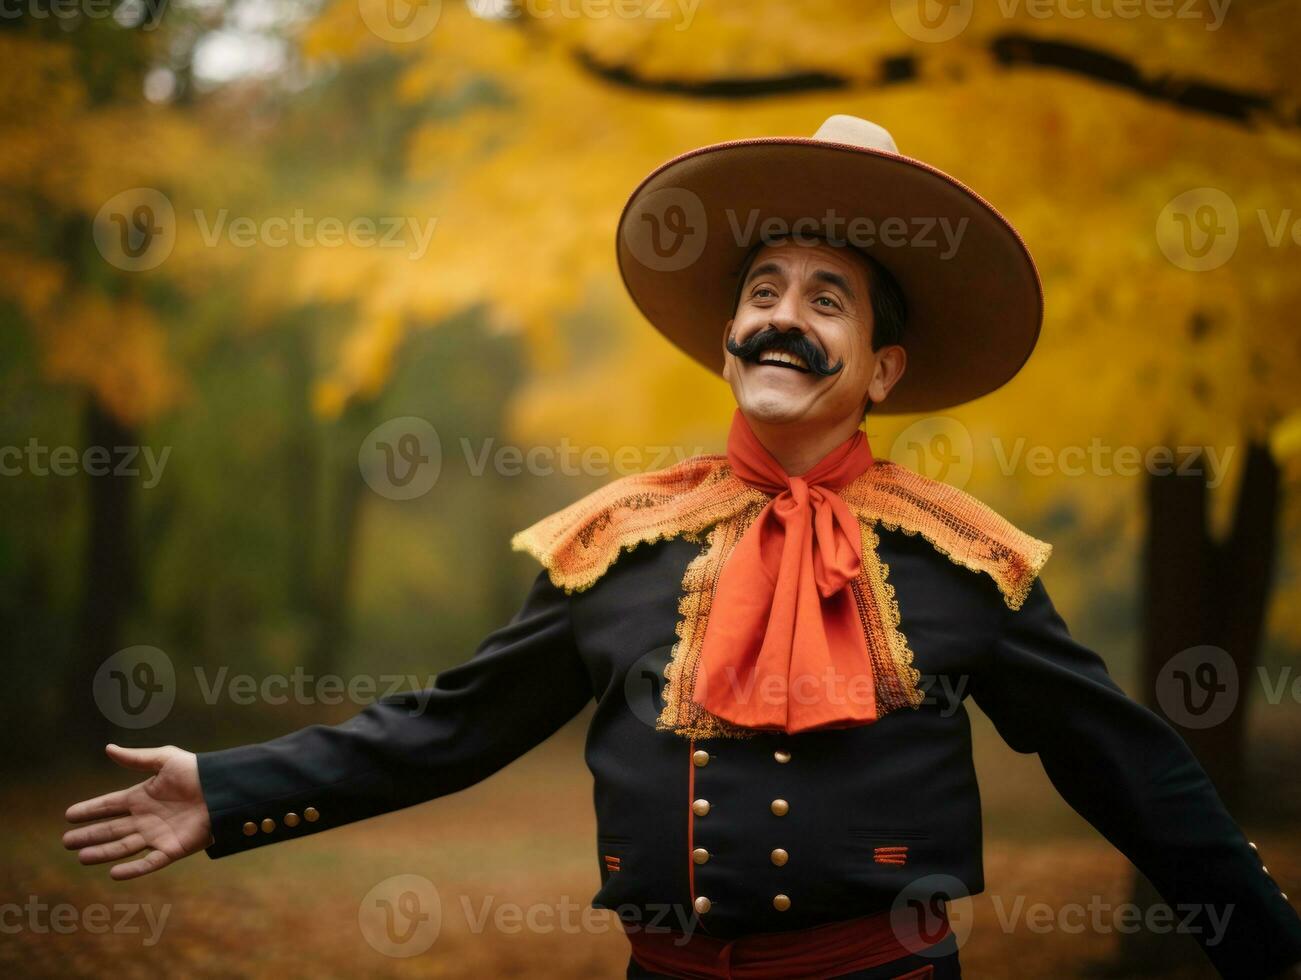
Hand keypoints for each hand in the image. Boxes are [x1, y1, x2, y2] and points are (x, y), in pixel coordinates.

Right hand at [63, 743, 213, 879]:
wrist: (225, 788)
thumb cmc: (198, 771)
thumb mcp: (165, 759)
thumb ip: (136, 758)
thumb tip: (108, 748)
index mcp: (142, 797)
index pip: (109, 805)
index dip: (90, 810)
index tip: (68, 815)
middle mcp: (146, 818)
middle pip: (111, 829)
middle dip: (89, 835)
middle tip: (66, 841)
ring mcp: (158, 835)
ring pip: (124, 847)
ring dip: (103, 852)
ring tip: (82, 856)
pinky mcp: (173, 849)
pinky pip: (149, 862)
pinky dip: (133, 869)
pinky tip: (114, 873)